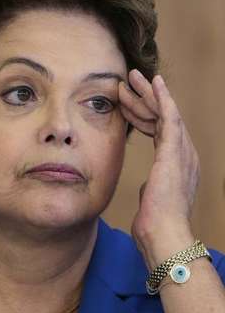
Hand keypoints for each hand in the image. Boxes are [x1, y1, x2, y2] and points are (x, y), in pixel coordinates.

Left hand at [118, 70, 198, 268]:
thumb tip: (147, 185)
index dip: (143, 116)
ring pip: (164, 112)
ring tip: (133, 77)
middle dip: (144, 99)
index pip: (159, 132)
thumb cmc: (156, 224)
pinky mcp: (176, 151)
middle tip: (129, 83)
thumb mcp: (152, 198)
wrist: (164, 235)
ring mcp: (182, 151)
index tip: (127, 105)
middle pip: (161, 118)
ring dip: (148, 93)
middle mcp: (184, 154)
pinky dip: (162, 97)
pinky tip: (155, 82)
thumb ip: (152, 186)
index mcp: (177, 165)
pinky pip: (170, 116)